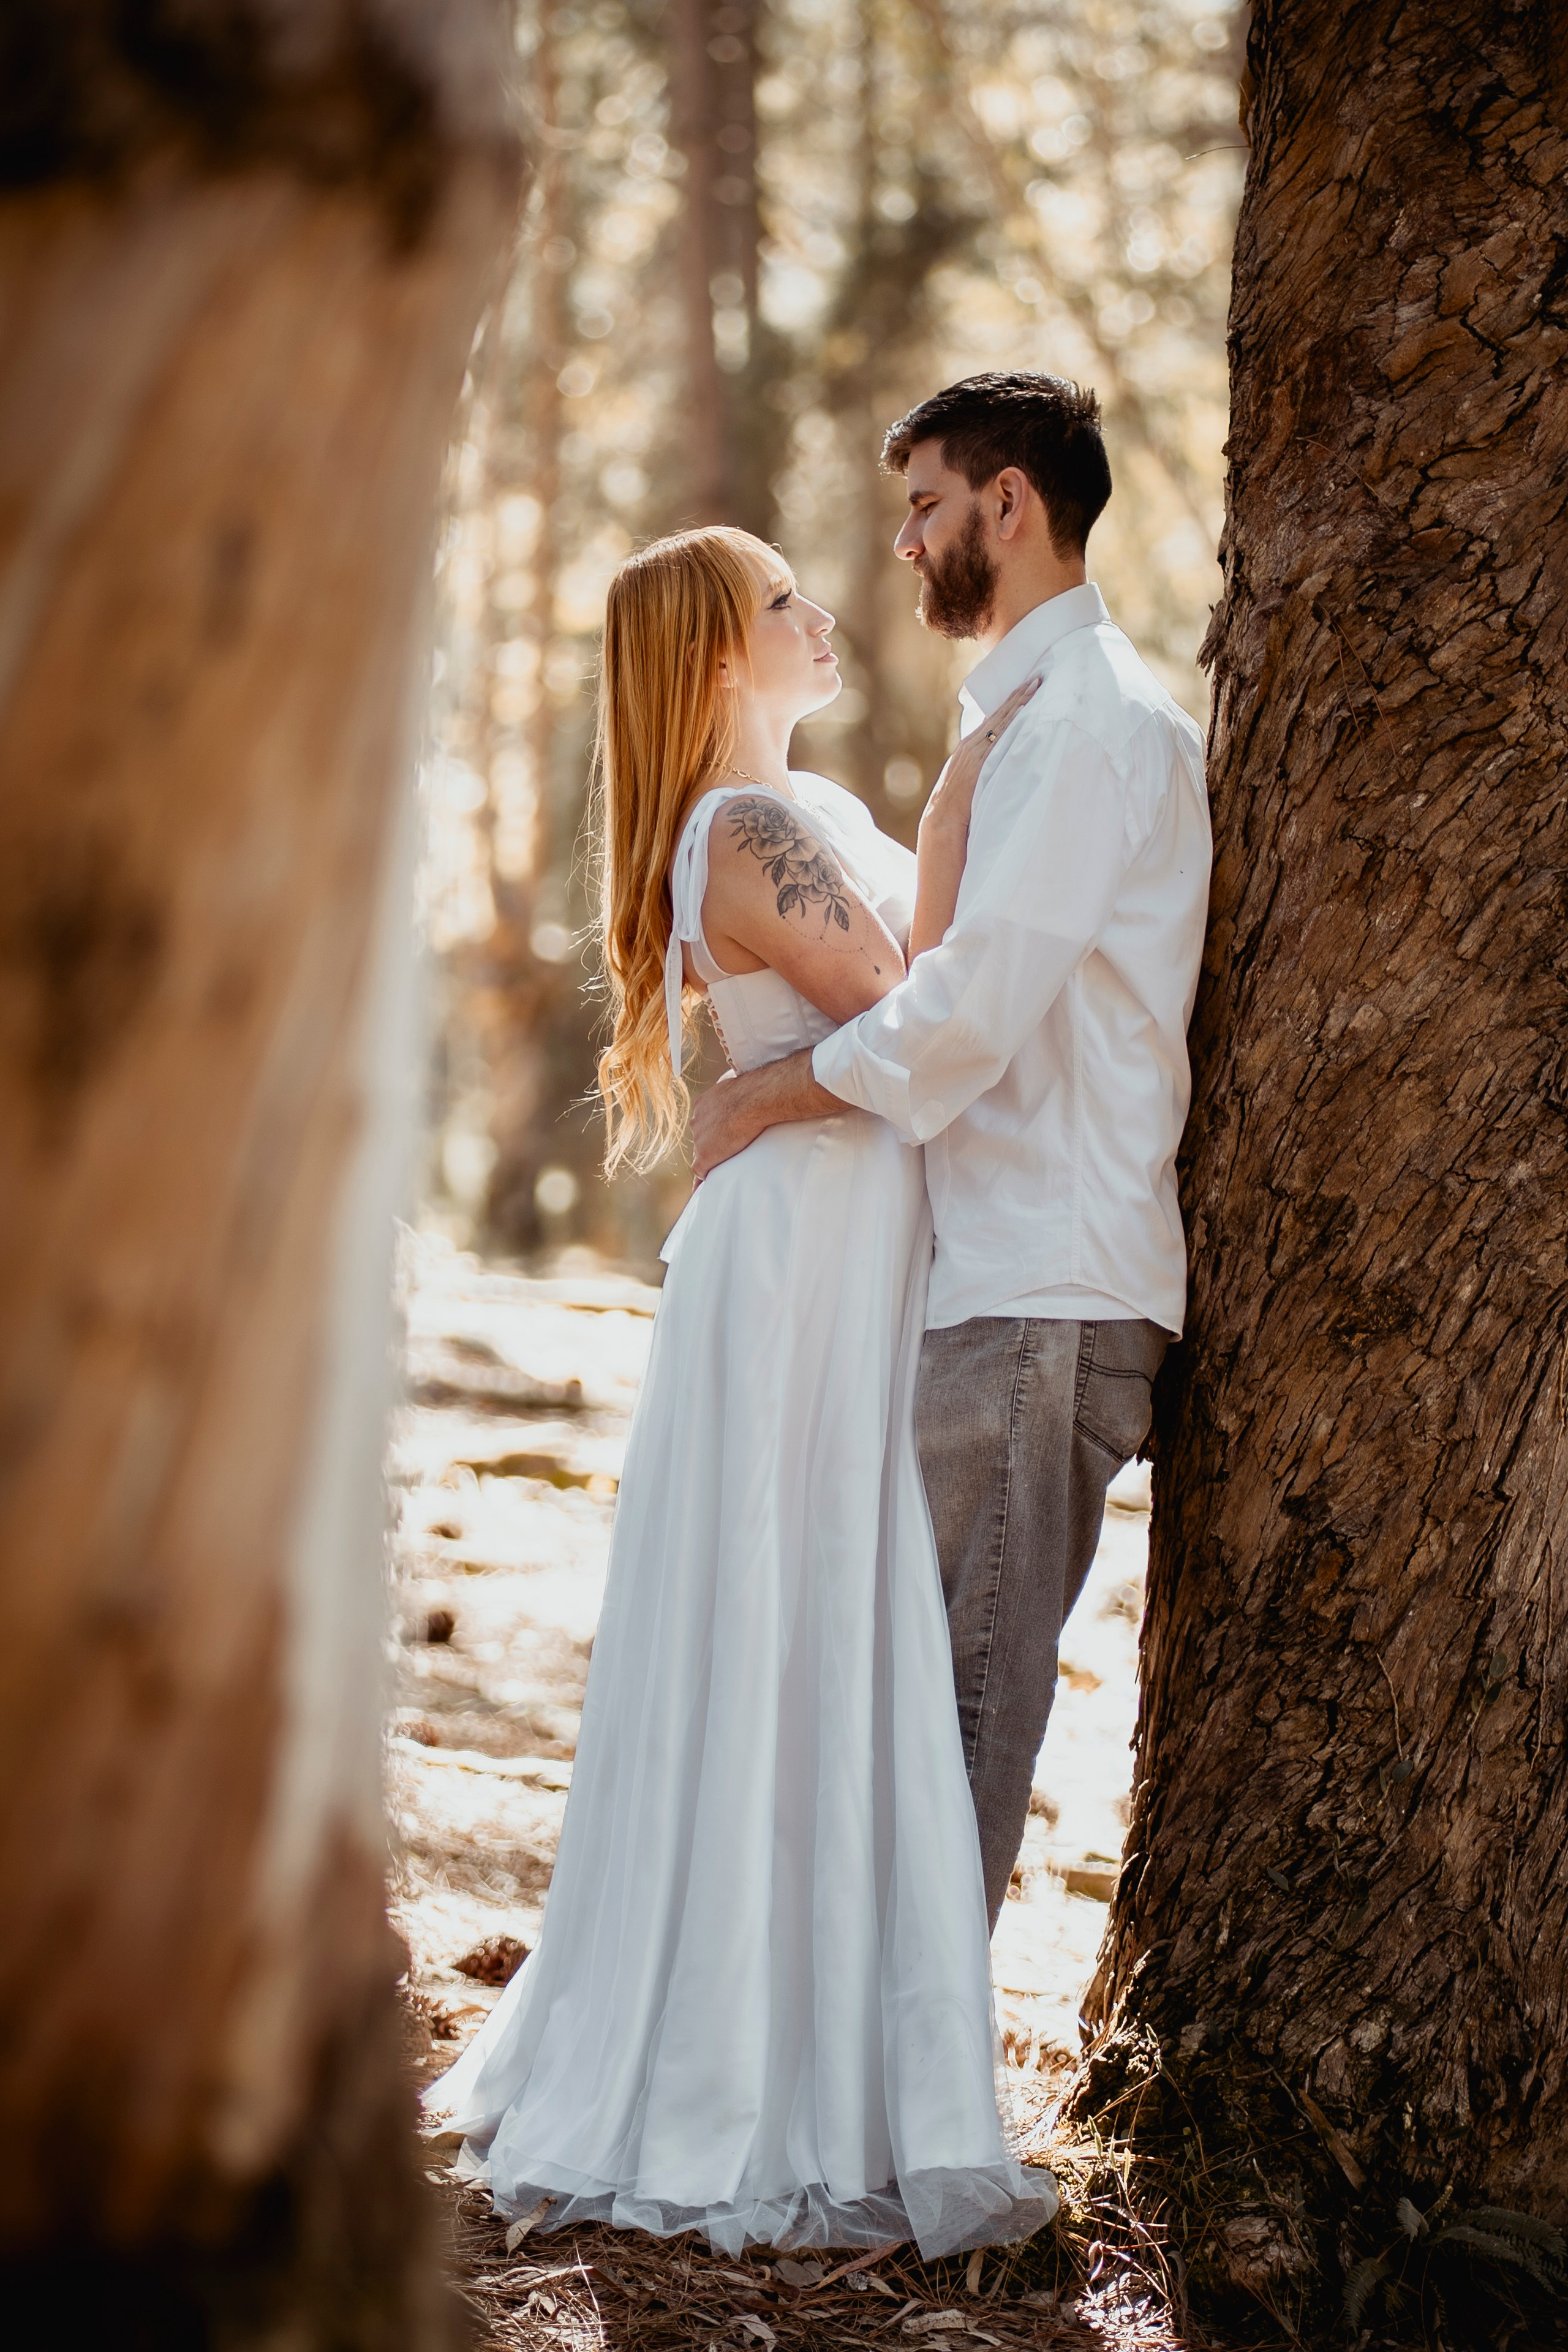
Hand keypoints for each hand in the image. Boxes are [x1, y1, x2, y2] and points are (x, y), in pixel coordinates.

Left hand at [691, 1069, 760, 1181]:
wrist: (752, 1101)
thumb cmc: (751, 1089)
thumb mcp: (736, 1082)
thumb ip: (734, 1086)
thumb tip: (745, 1081)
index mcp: (703, 1104)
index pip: (705, 1122)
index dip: (714, 1130)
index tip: (721, 1134)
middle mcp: (696, 1122)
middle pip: (702, 1138)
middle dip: (712, 1143)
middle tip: (728, 1149)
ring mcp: (699, 1140)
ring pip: (702, 1153)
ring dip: (712, 1159)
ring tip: (722, 1169)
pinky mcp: (705, 1156)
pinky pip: (700, 1173)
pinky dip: (700, 1182)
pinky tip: (701, 1191)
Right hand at [920, 673, 1040, 839]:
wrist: (944, 817)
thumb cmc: (957, 803)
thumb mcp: (968, 777)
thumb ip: (982, 765)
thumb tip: (1000, 762)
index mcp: (969, 746)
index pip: (992, 717)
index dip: (1009, 702)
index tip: (1024, 688)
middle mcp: (972, 743)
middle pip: (999, 713)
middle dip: (1018, 695)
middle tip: (1036, 678)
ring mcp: (977, 751)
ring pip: (1002, 719)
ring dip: (1020, 702)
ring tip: (1036, 686)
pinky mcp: (982, 760)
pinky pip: (1001, 735)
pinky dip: (1013, 720)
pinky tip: (1026, 710)